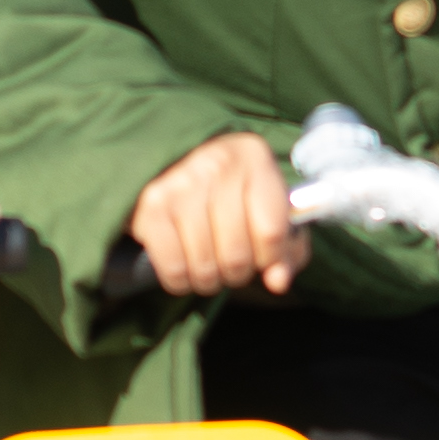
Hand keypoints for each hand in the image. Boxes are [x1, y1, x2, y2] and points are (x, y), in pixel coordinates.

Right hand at [130, 128, 305, 297]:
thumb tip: (277, 281)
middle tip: (232, 266)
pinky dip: (180, 280)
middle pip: (237, 254)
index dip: (271, 259)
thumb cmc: (230, 193)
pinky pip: (174, 268)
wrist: (174, 165)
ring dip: (209, 280)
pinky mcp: (151, 206)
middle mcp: (217, 165)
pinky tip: (184, 267)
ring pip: (205, 266)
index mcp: (254, 158)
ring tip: (209, 266)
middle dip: (237, 273)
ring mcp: (181, 184)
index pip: (272, 231)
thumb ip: (287, 247)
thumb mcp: (269, 208)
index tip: (263, 260)